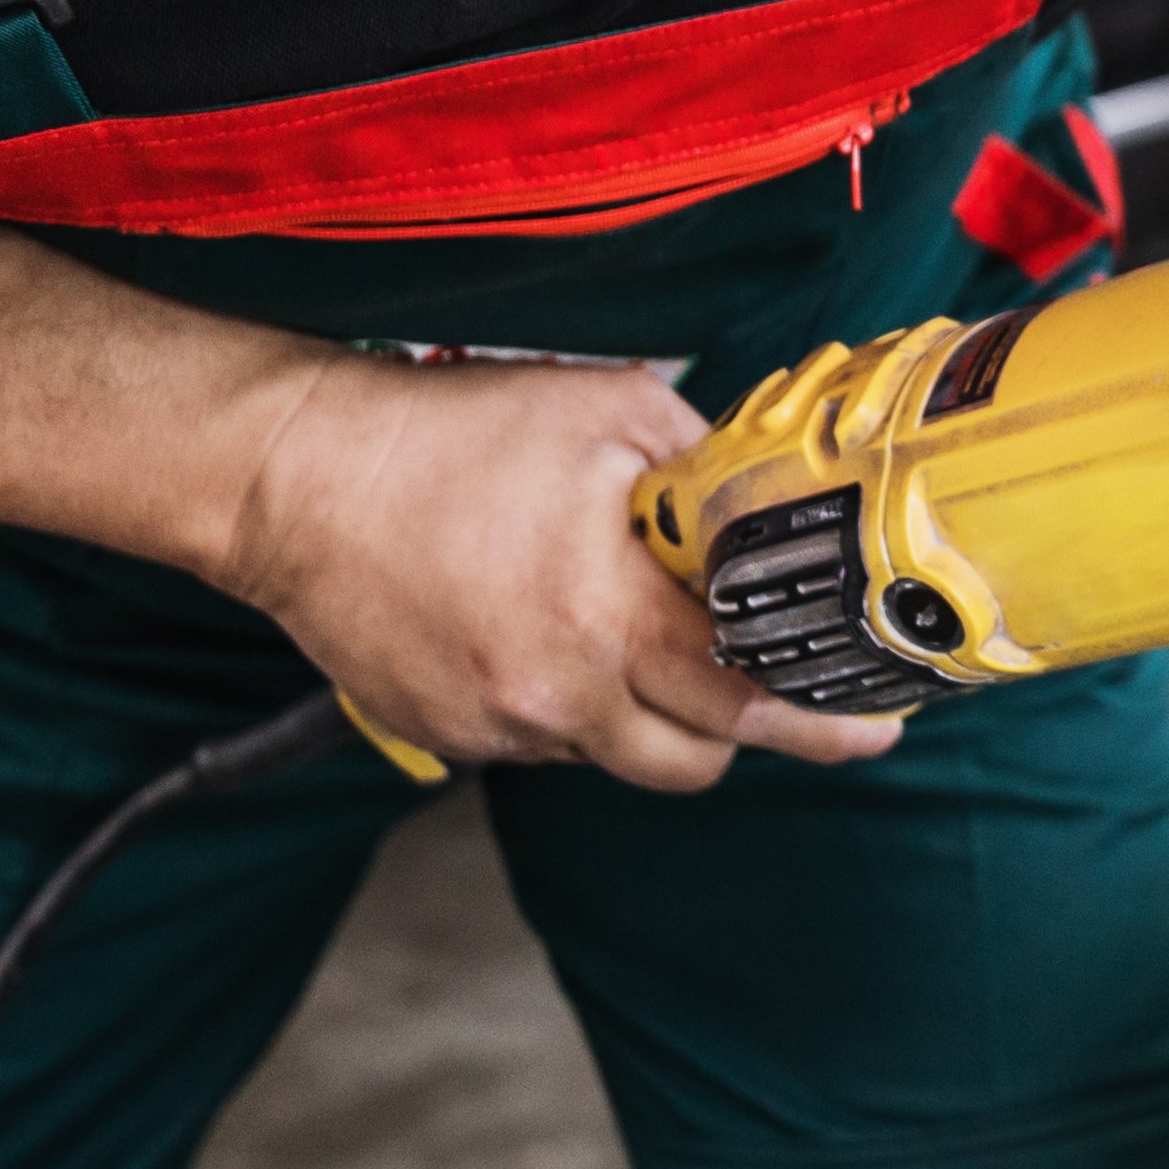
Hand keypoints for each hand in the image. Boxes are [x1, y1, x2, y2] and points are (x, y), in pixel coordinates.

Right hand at [215, 353, 900, 791]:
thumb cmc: (448, 434)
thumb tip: (757, 505)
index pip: (745, 697)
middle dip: (744, 732)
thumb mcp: (606, 410)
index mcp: (607, 616)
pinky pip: (541, 743)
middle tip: (775, 693)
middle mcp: (557, 692)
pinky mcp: (446, 734)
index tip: (876, 723)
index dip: (820, 717)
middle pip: (694, 759)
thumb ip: (700, 466)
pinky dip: (567, 702)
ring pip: (616, 754)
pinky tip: (539, 628)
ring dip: (646, 710)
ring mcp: (497, 725)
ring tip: (621, 626)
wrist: (293, 479)